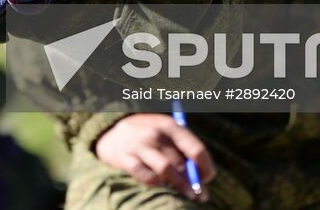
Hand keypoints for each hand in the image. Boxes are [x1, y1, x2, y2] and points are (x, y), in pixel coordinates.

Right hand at [93, 113, 213, 201]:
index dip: (205, 166)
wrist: (111, 134)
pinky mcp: (125, 158)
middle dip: (193, 182)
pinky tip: (160, 182)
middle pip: (181, 163)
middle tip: (199, 193)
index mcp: (170, 125)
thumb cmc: (148, 137)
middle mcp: (155, 133)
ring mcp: (139, 145)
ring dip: (179, 185)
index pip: (195, 148)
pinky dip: (156, 182)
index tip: (208, 177)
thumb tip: (203, 179)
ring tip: (187, 193)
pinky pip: (147, 176)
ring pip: (166, 170)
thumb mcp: (165, 134)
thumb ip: (183, 151)